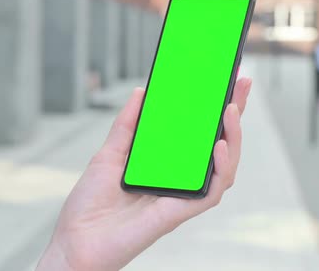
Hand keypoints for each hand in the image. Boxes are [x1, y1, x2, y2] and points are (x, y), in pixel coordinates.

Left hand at [36, 77, 252, 270]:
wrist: (76, 239)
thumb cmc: (91, 204)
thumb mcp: (109, 154)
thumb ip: (127, 126)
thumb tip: (141, 92)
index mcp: (168, 163)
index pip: (199, 133)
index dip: (216, 108)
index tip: (227, 79)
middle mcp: (181, 178)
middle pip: (219, 144)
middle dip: (235, 113)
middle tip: (242, 83)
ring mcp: (184, 194)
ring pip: (225, 168)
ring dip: (234, 137)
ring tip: (231, 110)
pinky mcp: (181, 211)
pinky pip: (212, 192)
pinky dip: (221, 169)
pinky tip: (219, 146)